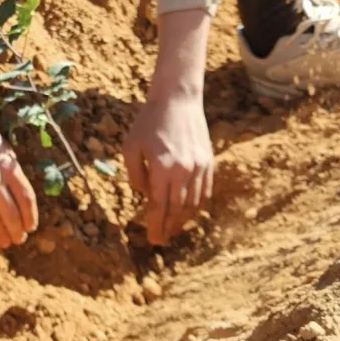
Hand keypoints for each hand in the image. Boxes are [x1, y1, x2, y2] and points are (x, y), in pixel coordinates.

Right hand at [0, 61, 36, 247]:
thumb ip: (9, 168)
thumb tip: (19, 195)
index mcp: (7, 165)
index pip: (26, 198)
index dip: (30, 216)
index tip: (31, 226)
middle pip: (11, 214)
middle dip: (17, 231)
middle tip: (18, 239)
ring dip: (0, 235)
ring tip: (4, 242)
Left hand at [123, 89, 212, 244]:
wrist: (177, 100)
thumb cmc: (148, 122)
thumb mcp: (130, 147)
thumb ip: (135, 175)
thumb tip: (144, 195)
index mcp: (162, 168)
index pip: (159, 207)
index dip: (156, 226)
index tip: (153, 240)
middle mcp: (183, 171)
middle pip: (177, 209)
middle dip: (169, 227)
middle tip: (162, 239)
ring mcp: (199, 167)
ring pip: (193, 203)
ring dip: (183, 219)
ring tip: (173, 227)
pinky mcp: (209, 162)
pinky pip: (205, 191)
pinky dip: (197, 204)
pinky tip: (188, 210)